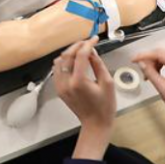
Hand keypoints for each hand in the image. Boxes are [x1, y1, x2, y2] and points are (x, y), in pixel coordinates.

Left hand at [54, 37, 115, 159]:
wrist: (95, 124)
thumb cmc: (105, 106)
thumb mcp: (108, 83)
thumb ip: (98, 64)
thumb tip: (92, 51)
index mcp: (79, 81)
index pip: (80, 55)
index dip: (88, 44)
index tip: (94, 39)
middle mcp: (66, 83)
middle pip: (67, 55)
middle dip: (77, 46)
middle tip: (88, 43)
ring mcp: (60, 86)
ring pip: (59, 61)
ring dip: (69, 53)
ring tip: (81, 50)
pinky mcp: (59, 89)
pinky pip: (57, 70)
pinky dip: (63, 62)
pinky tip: (73, 61)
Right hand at [133, 49, 164, 119]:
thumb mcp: (164, 89)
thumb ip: (151, 74)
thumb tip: (143, 65)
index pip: (157, 52)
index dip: (143, 55)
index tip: (135, 59)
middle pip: (162, 54)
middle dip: (149, 61)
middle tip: (141, 69)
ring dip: (156, 64)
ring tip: (150, 75)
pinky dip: (163, 67)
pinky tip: (160, 75)